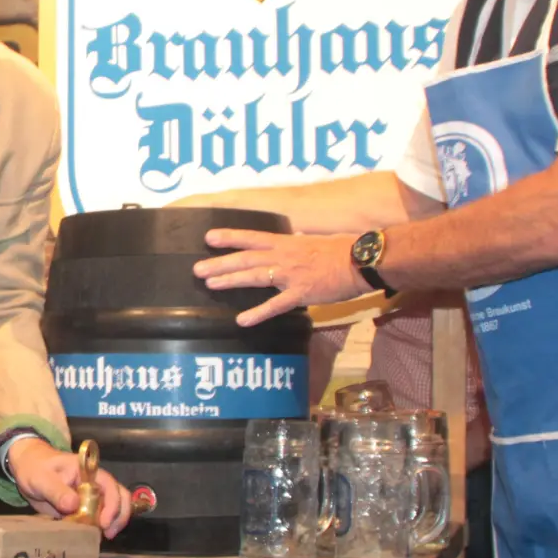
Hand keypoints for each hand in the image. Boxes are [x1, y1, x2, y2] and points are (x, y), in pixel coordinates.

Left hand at [7, 438, 132, 538]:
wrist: (27, 469)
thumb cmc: (36, 468)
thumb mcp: (42, 479)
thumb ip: (57, 491)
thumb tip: (73, 505)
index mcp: (88, 472)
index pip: (110, 484)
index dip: (113, 503)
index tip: (103, 522)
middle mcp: (95, 483)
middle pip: (119, 496)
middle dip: (119, 516)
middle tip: (108, 534)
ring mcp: (91, 495)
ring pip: (113, 507)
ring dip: (113, 522)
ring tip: (104, 536)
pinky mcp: (84, 507)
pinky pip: (97, 517)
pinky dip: (99, 527)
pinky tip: (92, 537)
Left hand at [193, 229, 364, 325]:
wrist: (360, 261)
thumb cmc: (340, 250)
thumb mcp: (312, 241)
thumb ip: (294, 244)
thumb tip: (286, 241)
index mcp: (286, 242)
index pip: (252, 237)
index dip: (230, 237)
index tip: (208, 237)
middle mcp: (283, 257)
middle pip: (246, 258)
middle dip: (220, 263)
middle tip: (197, 269)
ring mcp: (290, 276)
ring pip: (254, 277)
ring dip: (230, 281)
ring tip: (210, 284)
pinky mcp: (301, 294)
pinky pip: (275, 305)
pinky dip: (258, 313)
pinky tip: (241, 320)